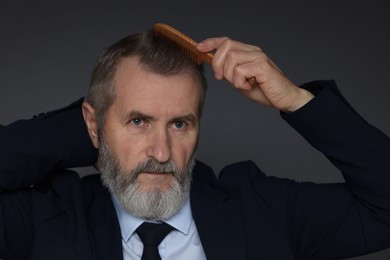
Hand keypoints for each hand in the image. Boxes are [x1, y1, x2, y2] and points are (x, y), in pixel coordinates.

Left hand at [197, 37, 313, 111]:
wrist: (285, 98)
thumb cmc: (265, 90)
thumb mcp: (241, 81)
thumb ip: (230, 72)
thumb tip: (215, 66)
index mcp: (248, 52)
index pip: (226, 41)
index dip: (211, 43)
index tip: (200, 48)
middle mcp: (253, 51)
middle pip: (226, 46)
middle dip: (218, 63)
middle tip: (221, 78)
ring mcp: (259, 57)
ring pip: (231, 58)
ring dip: (230, 76)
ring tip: (241, 84)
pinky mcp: (262, 66)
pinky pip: (240, 71)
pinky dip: (239, 83)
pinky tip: (248, 87)